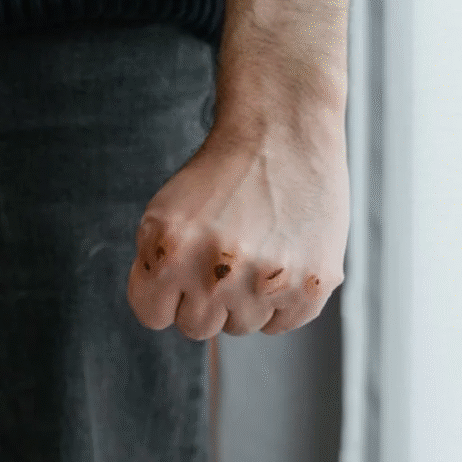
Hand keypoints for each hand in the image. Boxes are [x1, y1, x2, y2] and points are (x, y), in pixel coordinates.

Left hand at [127, 118, 349, 338]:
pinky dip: (281, 300)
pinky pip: (282, 324)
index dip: (166, 292)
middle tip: (222, 254)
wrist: (282, 133)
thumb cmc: (217, 178)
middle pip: (197, 327)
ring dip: (244, 297)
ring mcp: (266, 284)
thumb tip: (166, 314)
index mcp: (170, 254)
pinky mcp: (310, 287)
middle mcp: (216, 275)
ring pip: (242, 326)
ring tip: (257, 248)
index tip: (182, 267)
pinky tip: (283, 258)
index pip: (154, 316)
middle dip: (204, 297)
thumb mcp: (160, 214)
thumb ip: (151, 269)